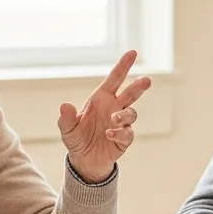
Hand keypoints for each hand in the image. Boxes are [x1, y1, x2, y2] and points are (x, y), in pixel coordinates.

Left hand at [59, 49, 151, 183]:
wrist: (84, 161)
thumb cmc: (76, 139)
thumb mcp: (67, 128)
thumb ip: (67, 117)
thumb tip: (65, 105)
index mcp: (101, 99)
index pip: (114, 79)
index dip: (123, 66)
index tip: (132, 52)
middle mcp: (114, 108)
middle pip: (131, 93)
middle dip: (139, 86)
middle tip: (146, 80)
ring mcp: (121, 123)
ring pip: (132, 113)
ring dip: (124, 115)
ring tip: (114, 120)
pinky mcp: (125, 139)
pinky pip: (128, 133)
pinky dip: (120, 132)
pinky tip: (109, 134)